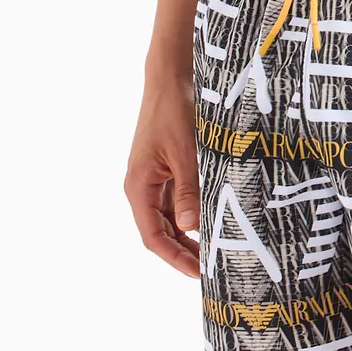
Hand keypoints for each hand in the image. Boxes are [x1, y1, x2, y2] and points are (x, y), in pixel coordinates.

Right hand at [124, 80, 200, 277]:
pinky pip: (176, 200)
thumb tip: (189, 229)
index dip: (174, 258)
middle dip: (183, 251)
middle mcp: (142, 186)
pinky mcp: (165, 167)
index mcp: (139, 186)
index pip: (153, 237)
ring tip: (213, 249)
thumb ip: (187, 191)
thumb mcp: (186, 153)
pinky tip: (209, 218)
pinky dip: (191, 212)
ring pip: (169, 217)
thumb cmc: (174, 111)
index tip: (197, 273)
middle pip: (160, 231)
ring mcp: (153, 177)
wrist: (170, 77)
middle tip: (210, 267)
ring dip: (187, 234)